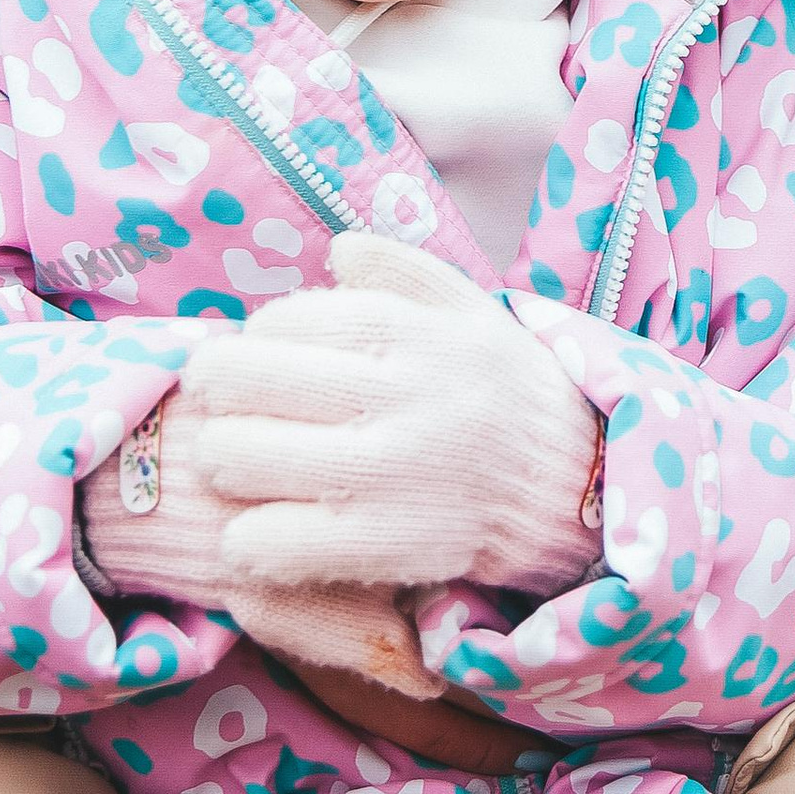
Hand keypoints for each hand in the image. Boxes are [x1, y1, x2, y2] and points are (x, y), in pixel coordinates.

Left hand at [190, 234, 602, 598]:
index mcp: (409, 331)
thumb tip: (338, 249)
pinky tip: (263, 528)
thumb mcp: (469, 311)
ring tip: (241, 466)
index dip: (254, 342)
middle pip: (244, 381)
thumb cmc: (503, 391)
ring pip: (240, 457)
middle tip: (227, 409)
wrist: (576, 485)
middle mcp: (396, 394)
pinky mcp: (381, 545)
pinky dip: (247, 538)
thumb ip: (403, 270)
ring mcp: (387, 473)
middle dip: (219, 394)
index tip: (261, 358)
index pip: (281, 321)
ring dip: (224, 462)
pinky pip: (268, 541)